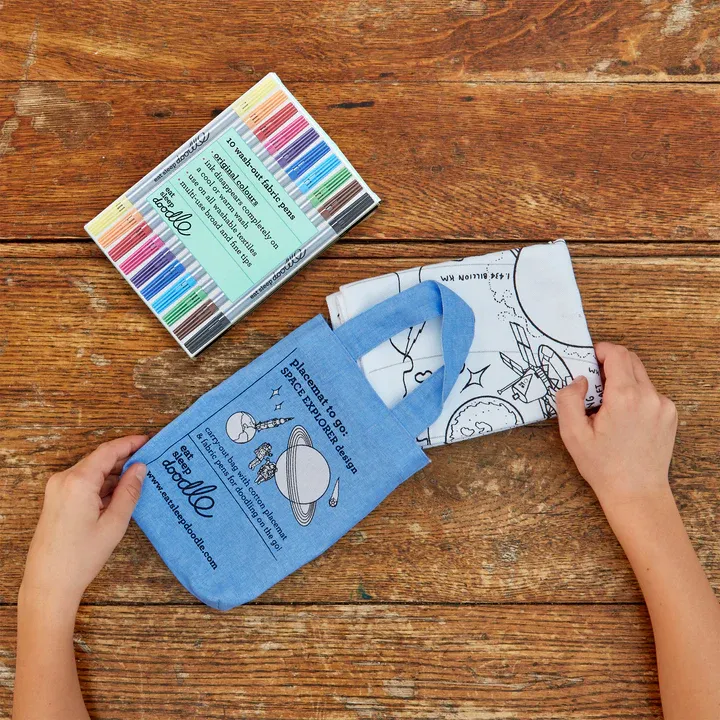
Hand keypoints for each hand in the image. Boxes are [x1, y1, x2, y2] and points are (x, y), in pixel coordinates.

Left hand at [20, 436, 147, 614]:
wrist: (49, 583)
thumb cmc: (81, 557)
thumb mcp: (114, 523)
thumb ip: (129, 491)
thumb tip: (140, 468)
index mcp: (78, 482)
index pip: (108, 451)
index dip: (130, 443)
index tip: (149, 440)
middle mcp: (64, 480)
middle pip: (99, 459)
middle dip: (124, 458)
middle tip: (150, 460)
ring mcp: (57, 489)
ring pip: (92, 471)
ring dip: (114, 473)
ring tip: (139, 477)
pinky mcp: (56, 500)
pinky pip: (83, 483)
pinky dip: (101, 484)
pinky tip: (119, 492)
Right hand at [555, 343, 677, 508]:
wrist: (636, 492)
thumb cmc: (603, 466)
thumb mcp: (572, 434)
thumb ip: (568, 399)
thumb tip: (579, 380)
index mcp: (624, 397)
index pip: (617, 354)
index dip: (600, 351)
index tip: (589, 359)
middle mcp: (649, 396)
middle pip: (631, 360)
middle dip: (610, 363)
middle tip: (593, 383)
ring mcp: (663, 406)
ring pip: (640, 377)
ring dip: (622, 381)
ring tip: (607, 407)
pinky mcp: (669, 415)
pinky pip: (650, 393)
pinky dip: (635, 396)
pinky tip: (624, 418)